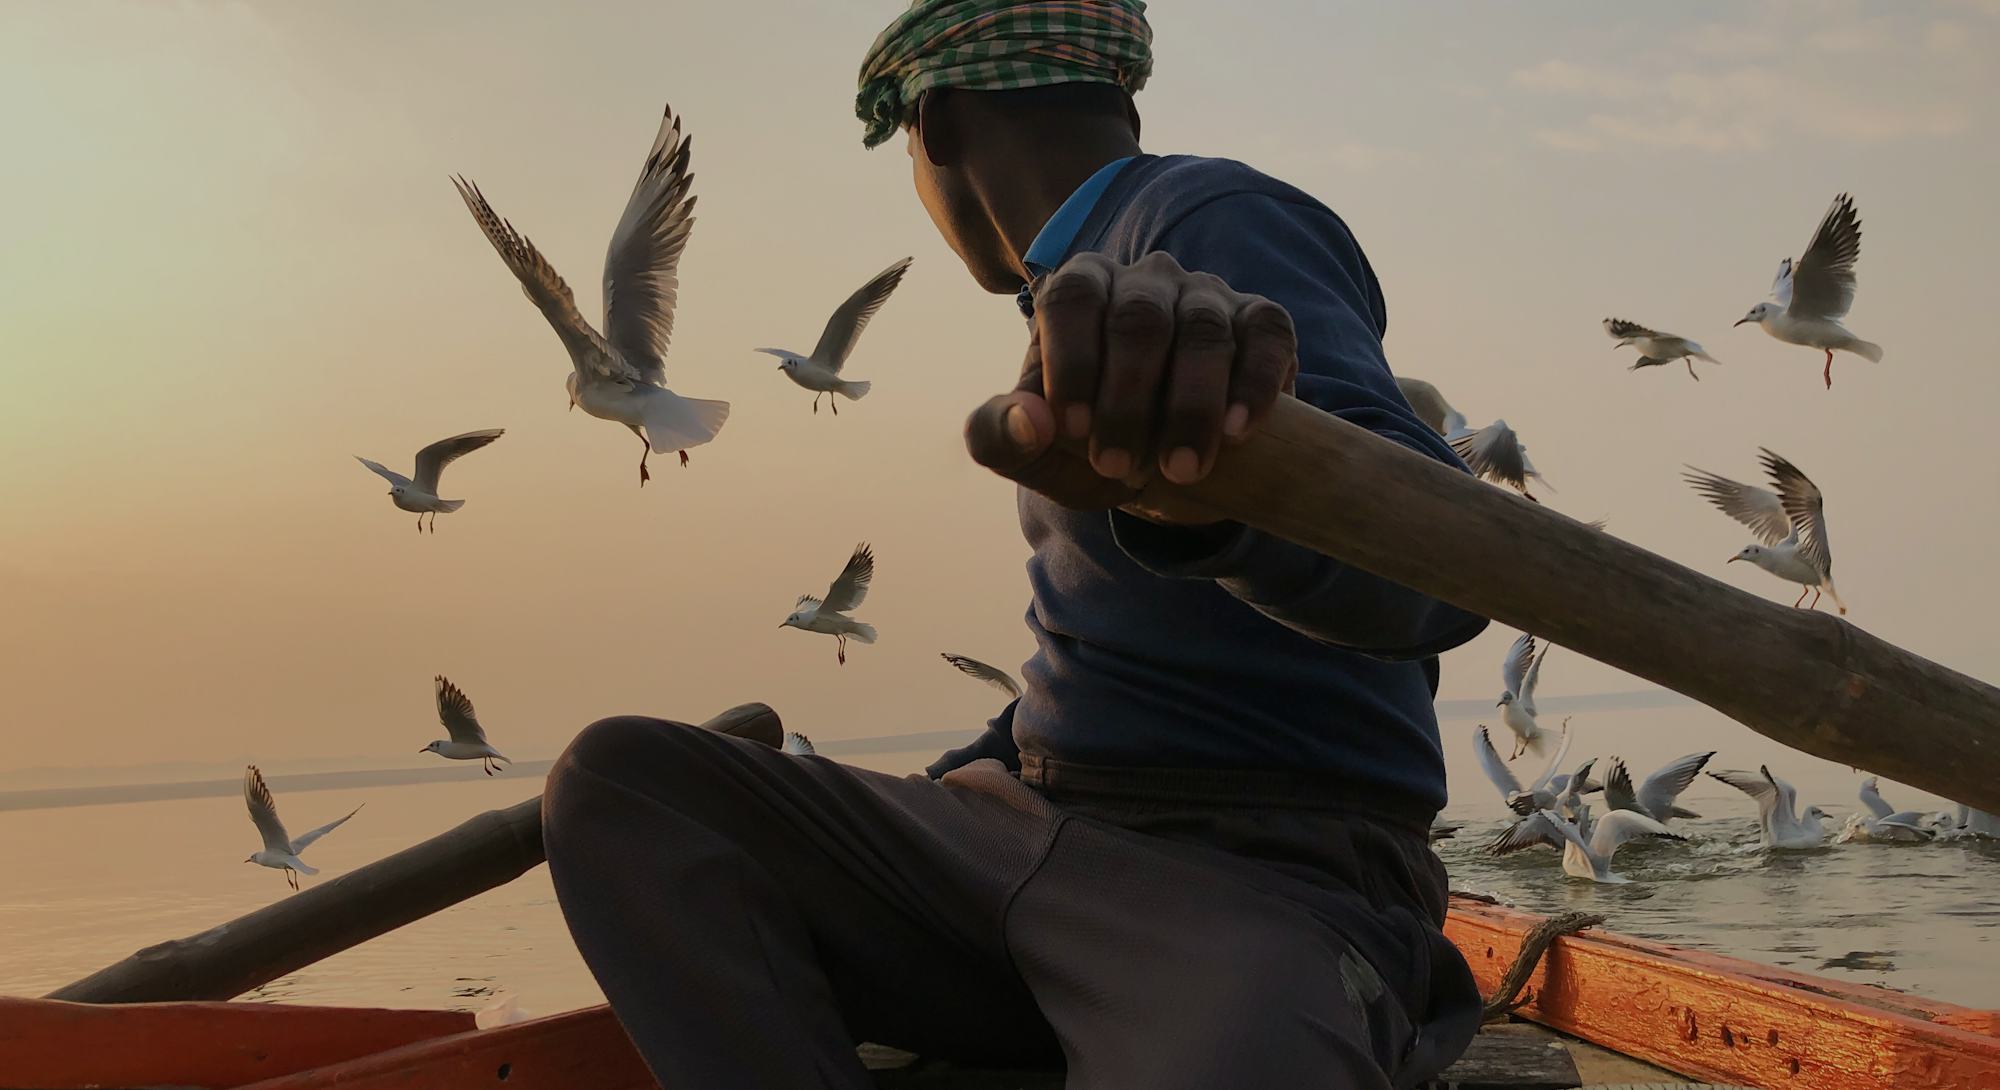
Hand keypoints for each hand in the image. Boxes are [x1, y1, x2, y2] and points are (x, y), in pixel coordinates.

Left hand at [965, 250, 1297, 513]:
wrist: (1165, 466)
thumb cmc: (1089, 445)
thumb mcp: (1037, 453)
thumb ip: (1001, 437)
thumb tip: (1025, 422)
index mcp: (1080, 289)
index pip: (1071, 300)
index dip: (1070, 362)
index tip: (1071, 430)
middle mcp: (1144, 280)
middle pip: (1138, 319)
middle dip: (1128, 400)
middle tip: (1117, 468)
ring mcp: (1207, 296)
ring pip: (1203, 330)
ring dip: (1191, 406)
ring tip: (1180, 470)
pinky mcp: (1261, 323)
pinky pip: (1267, 335)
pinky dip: (1255, 383)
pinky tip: (1239, 432)